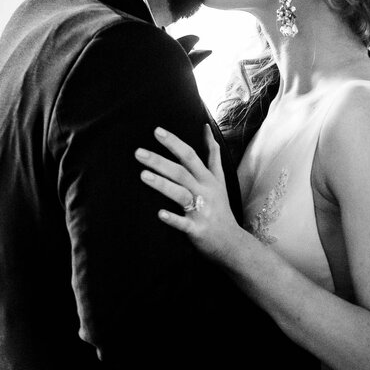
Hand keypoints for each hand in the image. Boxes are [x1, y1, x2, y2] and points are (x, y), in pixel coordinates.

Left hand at [135, 124, 242, 260]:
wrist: (231, 241)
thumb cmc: (221, 207)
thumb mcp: (219, 178)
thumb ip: (213, 153)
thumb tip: (206, 128)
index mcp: (208, 178)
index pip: (190, 155)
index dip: (174, 143)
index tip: (157, 131)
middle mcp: (205, 191)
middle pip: (181, 172)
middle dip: (160, 161)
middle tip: (138, 152)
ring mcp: (202, 210)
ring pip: (181, 194)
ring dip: (163, 184)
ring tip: (143, 175)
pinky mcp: (197, 229)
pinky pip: (184, 224)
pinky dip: (173, 219)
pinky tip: (159, 214)